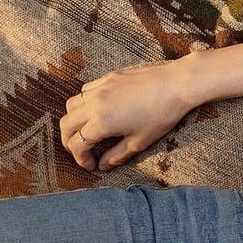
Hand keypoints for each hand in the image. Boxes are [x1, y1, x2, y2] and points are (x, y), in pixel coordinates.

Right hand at [59, 59, 198, 171]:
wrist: (178, 83)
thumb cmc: (162, 114)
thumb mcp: (140, 141)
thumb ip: (117, 155)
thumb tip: (103, 165)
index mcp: (101, 122)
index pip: (77, 144)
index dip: (81, 159)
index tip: (91, 165)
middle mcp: (95, 103)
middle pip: (65, 124)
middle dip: (69, 141)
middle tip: (82, 151)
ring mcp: (101, 87)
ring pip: (71, 104)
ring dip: (74, 120)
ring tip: (87, 129)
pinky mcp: (109, 76)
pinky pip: (86, 89)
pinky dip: (84, 102)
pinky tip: (98, 109)